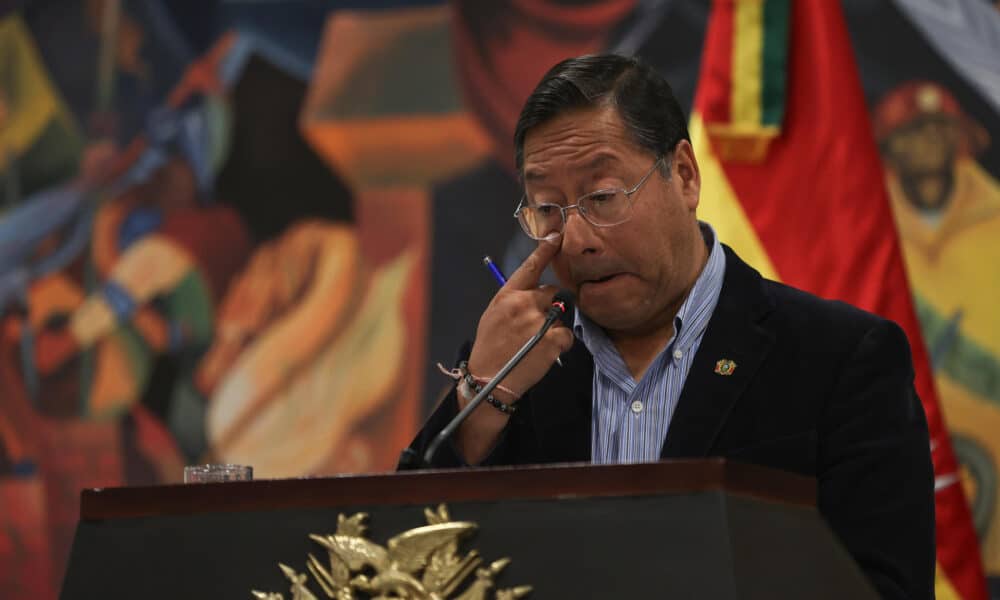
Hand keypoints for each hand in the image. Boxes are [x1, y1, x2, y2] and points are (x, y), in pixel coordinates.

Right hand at [466, 233, 573, 407]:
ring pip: (562, 314)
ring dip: (555, 326)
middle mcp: (523, 303)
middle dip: (549, 306)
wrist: (488, 380)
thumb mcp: (494, 315)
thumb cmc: (490, 347)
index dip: (545, 250)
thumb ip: (514, 300)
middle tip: (536, 326)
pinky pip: (567, 334)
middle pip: (552, 292)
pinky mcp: (552, 340)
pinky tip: (544, 353)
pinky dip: (560, 344)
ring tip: (535, 343)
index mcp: (507, 295)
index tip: (556, 235)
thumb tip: (534, 293)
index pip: (530, 267)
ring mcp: (539, 321)